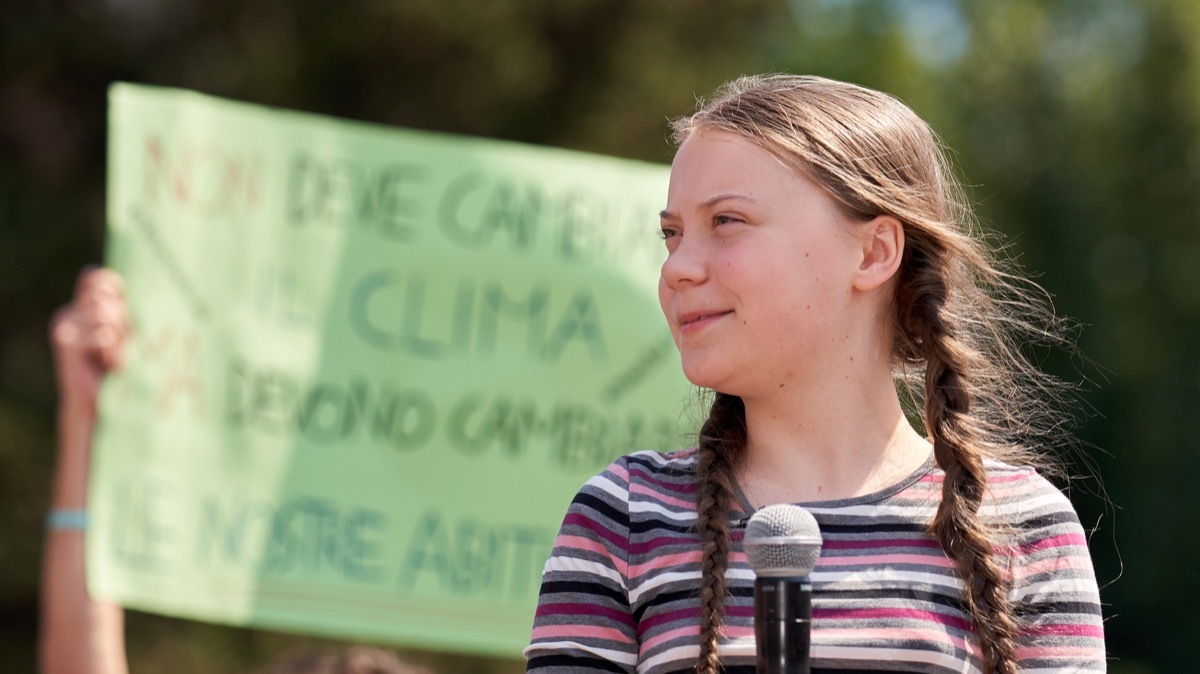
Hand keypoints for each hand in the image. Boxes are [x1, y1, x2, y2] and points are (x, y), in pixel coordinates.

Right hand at [50, 268, 130, 412]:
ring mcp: (64, 328)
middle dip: (122, 321)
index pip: (99, 278)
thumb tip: (97, 271)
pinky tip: (107, 364)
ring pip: (106, 315)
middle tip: (121, 345)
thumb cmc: (114, 365)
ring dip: (119, 339)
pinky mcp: (67, 344)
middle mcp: (67, 314)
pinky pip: (103, 336)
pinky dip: (113, 351)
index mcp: (79, 307)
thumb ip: (114, 304)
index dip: (118, 291)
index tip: (125, 314)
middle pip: (106, 297)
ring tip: (113, 357)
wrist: (97, 401)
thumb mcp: (119, 331)